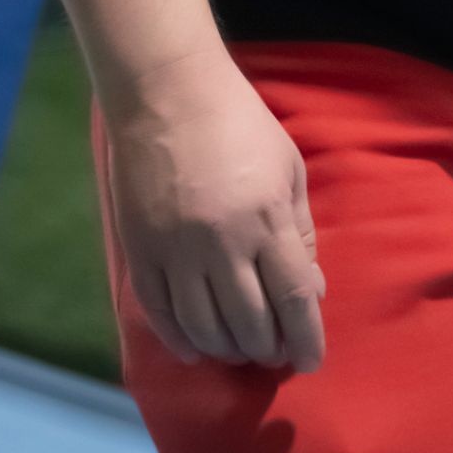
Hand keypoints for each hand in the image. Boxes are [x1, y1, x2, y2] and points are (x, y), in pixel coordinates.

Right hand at [103, 44, 325, 371]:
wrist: (167, 92)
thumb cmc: (239, 123)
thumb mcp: (287, 168)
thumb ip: (301, 231)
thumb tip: (310, 291)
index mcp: (267, 218)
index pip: (294, 299)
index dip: (306, 339)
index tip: (311, 361)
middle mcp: (222, 243)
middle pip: (250, 324)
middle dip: (268, 349)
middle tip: (275, 353)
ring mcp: (177, 251)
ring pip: (205, 330)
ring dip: (228, 350)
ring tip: (241, 349)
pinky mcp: (141, 252)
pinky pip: (161, 316)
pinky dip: (182, 342)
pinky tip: (198, 349)